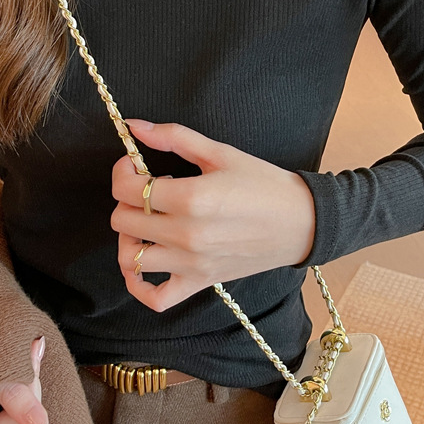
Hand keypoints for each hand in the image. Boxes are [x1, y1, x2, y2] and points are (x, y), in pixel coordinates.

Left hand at [111, 120, 315, 311]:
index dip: (122, 172)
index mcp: (191, 198)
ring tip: (147, 221)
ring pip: (131, 257)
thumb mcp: (220, 152)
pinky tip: (143, 262)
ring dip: (129, 236)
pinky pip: (155, 298)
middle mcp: (186, 235)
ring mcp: (191, 264)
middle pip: (123, 220)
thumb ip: (174, 137)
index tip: (133, 164)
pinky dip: (139, 285)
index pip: (127, 189)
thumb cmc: (263, 183)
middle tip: (147, 188)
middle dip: (126, 199)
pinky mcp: (200, 282)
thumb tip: (134, 126)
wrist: (301, 222)